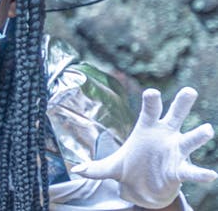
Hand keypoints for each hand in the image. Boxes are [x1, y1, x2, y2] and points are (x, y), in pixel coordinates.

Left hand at [72, 87, 215, 208]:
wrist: (143, 187)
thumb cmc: (130, 167)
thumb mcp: (111, 167)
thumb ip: (95, 168)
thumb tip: (75, 170)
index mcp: (146, 127)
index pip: (150, 110)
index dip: (152, 100)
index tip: (152, 92)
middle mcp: (164, 135)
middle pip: (175, 115)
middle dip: (181, 103)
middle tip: (189, 91)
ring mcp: (175, 151)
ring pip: (189, 140)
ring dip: (198, 135)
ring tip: (207, 129)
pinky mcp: (179, 169)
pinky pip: (191, 171)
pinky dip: (200, 174)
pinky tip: (210, 174)